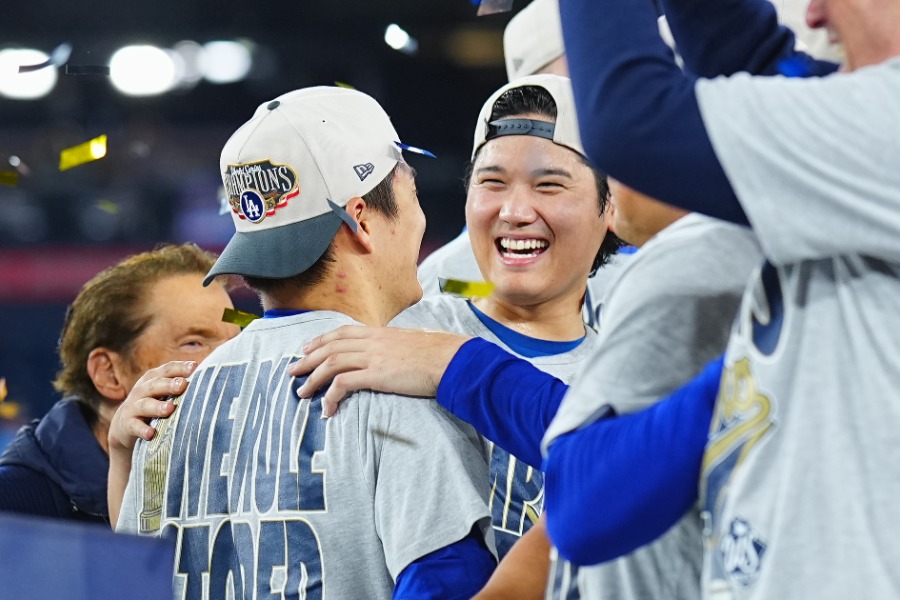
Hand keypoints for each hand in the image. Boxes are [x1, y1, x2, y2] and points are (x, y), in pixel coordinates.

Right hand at [108, 360, 195, 453]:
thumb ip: (181, 387)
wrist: (125, 427)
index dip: (179, 367)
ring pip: (144, 404)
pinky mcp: (126, 425)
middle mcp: (142, 390)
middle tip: (183, 385)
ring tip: (170, 409)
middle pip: (155, 384)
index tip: (195, 367)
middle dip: (169, 384)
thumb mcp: (165, 394)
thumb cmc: (155, 406)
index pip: (167, 370)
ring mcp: (133, 407)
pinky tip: (151, 434)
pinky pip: (133, 426)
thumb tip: (212, 380)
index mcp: (154, 379)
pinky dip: (142, 430)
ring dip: (157, 407)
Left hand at [288, 325, 471, 417]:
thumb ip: (396, 347)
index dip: (321, 340)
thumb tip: (392, 356)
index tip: (306, 348)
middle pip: (330, 347)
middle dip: (307, 359)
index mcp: (380, 332)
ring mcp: (373, 357)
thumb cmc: (439, 354)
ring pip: (331, 364)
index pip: (342, 332)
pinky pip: (343, 384)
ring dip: (312, 379)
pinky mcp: (376, 375)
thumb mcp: (413, 343)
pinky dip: (330, 397)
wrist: (452, 359)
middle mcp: (372, 341)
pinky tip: (328, 409)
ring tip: (302, 394)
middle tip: (292, 372)